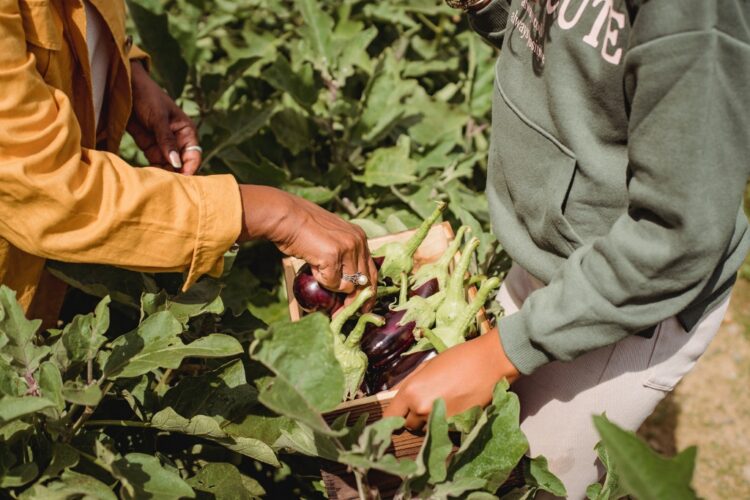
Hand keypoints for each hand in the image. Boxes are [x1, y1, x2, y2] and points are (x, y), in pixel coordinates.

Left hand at [128, 61, 201, 174]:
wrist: (124, 87)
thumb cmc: (147, 97)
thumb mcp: (158, 118)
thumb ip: (167, 140)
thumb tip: (176, 163)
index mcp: (186, 131)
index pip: (193, 155)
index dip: (190, 168)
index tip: (182, 179)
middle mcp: (178, 140)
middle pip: (181, 163)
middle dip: (176, 174)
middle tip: (166, 184)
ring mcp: (163, 144)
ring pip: (168, 165)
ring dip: (163, 173)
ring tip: (156, 182)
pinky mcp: (149, 147)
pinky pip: (154, 163)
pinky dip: (153, 170)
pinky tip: (148, 176)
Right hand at [238, 185, 377, 306]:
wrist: (286, 216)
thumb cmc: (302, 228)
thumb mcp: (332, 238)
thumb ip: (344, 256)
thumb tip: (348, 285)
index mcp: (360, 237)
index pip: (371, 271)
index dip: (368, 292)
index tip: (363, 307)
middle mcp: (358, 242)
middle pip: (365, 282)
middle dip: (355, 302)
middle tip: (343, 313)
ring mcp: (347, 248)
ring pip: (348, 286)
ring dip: (332, 286)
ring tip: (318, 271)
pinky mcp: (333, 256)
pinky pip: (332, 283)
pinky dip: (321, 280)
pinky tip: (313, 265)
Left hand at [383, 329, 519, 429]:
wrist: (490, 362)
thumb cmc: (458, 358)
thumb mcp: (427, 366)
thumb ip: (410, 383)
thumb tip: (396, 396)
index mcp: (411, 392)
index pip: (390, 417)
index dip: (393, 417)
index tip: (398, 415)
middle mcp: (422, 409)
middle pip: (409, 426)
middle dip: (414, 418)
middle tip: (427, 403)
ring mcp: (440, 420)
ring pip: (427, 430)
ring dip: (431, 422)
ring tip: (445, 404)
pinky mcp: (457, 427)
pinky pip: (445, 431)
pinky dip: (447, 425)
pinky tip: (456, 409)